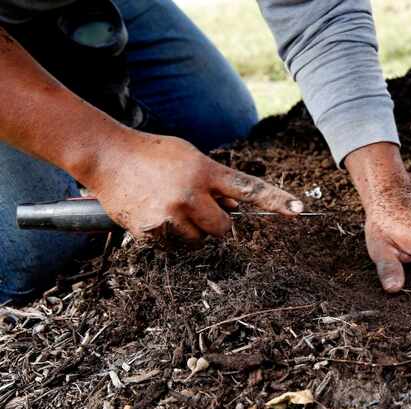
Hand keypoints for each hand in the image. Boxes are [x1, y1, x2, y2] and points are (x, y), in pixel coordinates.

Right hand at [83, 131, 302, 242]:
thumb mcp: (191, 158)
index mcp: (205, 171)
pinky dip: (168, 236)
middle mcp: (191, 194)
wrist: (106, 155)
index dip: (276, 200)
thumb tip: (235, 210)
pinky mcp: (151, 231)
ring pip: (198, 241)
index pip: (249, 189)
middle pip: (225, 229)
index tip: (299, 209)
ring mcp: (171, 214)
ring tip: (167, 206)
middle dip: (217, 224)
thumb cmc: (153, 155)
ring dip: (190, 231)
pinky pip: (174, 246)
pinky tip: (153, 214)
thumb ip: (215, 183)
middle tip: (196, 208)